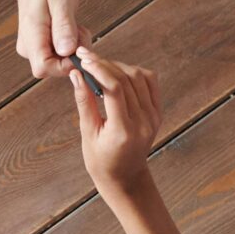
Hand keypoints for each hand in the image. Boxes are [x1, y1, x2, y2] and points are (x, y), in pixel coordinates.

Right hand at [7, 0, 86, 81]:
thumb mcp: (61, 1)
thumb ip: (64, 27)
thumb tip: (66, 51)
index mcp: (31, 36)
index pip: (44, 68)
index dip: (65, 65)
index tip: (78, 48)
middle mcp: (29, 47)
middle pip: (54, 67)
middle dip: (74, 54)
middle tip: (79, 30)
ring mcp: (33, 47)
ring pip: (59, 61)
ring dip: (74, 47)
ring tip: (74, 25)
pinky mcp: (40, 46)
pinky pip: (59, 54)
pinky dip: (71, 44)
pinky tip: (71, 28)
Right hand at [70, 49, 161, 203]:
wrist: (125, 176)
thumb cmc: (100, 159)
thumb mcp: (88, 132)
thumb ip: (84, 101)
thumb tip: (77, 74)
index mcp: (124, 130)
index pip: (115, 88)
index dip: (98, 69)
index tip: (83, 59)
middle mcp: (143, 122)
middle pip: (127, 79)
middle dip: (104, 64)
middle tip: (86, 57)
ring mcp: (154, 117)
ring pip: (139, 77)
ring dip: (118, 66)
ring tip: (99, 65)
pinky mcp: (158, 113)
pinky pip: (150, 82)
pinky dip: (134, 72)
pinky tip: (118, 73)